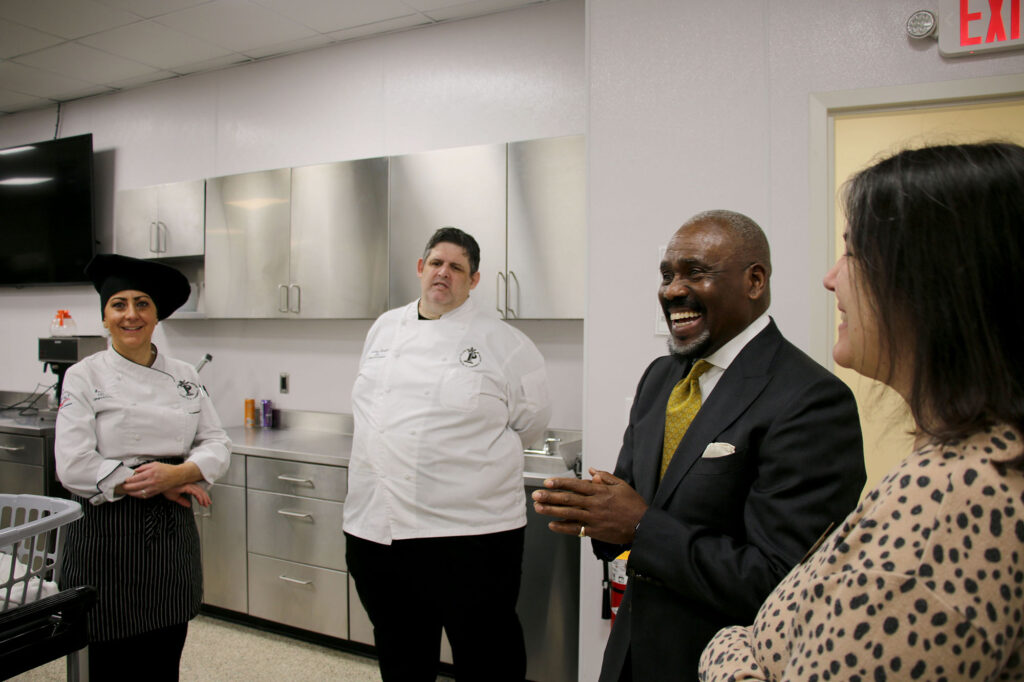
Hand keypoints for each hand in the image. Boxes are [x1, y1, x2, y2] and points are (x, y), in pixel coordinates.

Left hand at [122, 461, 198, 498]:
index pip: (136, 478)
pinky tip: (135, 494)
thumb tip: (135, 471)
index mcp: (151, 473)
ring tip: (127, 492)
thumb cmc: (166, 469)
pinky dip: (139, 496)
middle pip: (136, 486)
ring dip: (132, 493)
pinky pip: (146, 496)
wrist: (177, 476)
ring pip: (140, 492)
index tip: (125, 480)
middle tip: (122, 487)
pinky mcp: (156, 492)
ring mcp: (154, 488)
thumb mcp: (154, 464)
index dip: (129, 480)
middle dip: (127, 487)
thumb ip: (143, 467)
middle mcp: (152, 481)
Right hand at [163, 483, 211, 507]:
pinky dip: (199, 497)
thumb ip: (182, 501)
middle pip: (200, 490)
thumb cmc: (165, 489)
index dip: (202, 496)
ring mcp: (187, 484)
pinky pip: (194, 492)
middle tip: (208, 504)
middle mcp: (188, 484)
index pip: (197, 490)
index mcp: (186, 485)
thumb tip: (188, 505)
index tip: (205, 502)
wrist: (159, 485)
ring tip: (205, 504)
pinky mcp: (185, 486)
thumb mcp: (174, 497)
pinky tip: (201, 501)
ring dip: (203, 498)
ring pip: (199, 491)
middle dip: (205, 497)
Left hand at [531, 468, 647, 543]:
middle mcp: (595, 504)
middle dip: (550, 496)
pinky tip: (552, 525)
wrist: (643, 526)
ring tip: (539, 508)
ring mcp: (594, 518)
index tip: (548, 482)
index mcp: (600, 492)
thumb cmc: (633, 506)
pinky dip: (563, 527)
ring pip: (569, 513)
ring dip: (552, 510)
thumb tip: (592, 471)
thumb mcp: (622, 485)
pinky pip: (576, 529)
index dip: (560, 483)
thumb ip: (605, 477)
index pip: (576, 485)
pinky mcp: (595, 531)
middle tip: (537, 494)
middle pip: (568, 499)